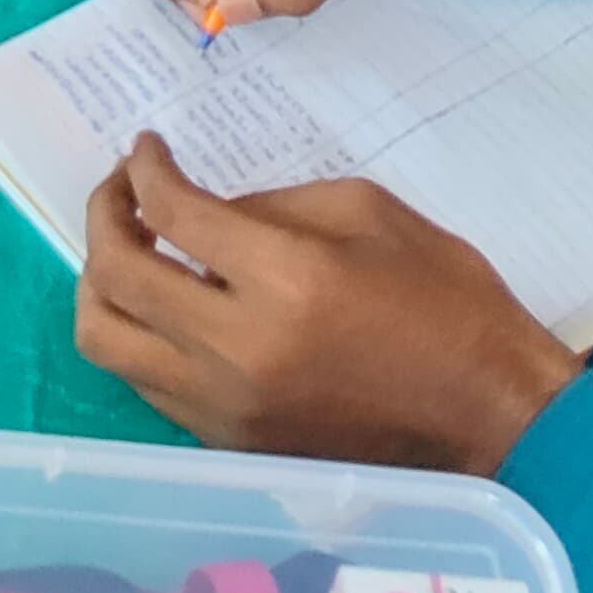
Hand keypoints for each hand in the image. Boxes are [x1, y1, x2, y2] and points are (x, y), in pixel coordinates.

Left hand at [77, 138, 579, 466]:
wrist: (490, 415)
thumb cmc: (447, 301)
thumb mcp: (370, 213)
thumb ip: (273, 205)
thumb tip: (203, 214)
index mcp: (284, 280)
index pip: (172, 214)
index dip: (144, 170)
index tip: (146, 150)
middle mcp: (238, 349)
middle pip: (116, 279)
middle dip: (105, 217)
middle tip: (124, 190)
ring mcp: (226, 406)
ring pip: (108, 343)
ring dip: (102, 285)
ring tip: (131, 250)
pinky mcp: (230, 442)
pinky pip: (147, 382)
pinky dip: (140, 335)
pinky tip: (169, 305)